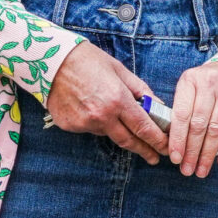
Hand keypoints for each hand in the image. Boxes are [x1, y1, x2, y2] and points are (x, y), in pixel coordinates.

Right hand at [45, 41, 167, 164]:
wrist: (52, 61)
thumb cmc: (88, 60)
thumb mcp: (119, 70)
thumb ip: (139, 89)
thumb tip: (156, 104)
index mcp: (118, 100)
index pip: (143, 127)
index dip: (156, 140)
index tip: (165, 148)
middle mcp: (102, 116)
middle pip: (128, 141)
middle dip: (144, 150)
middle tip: (154, 157)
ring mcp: (84, 124)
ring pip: (107, 133)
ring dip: (117, 130)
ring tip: (114, 114)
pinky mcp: (70, 127)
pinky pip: (90, 128)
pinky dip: (96, 122)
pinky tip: (91, 107)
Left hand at [167, 60, 217, 176]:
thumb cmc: (208, 84)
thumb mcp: (191, 88)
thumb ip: (182, 110)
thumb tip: (174, 145)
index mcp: (190, 80)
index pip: (181, 114)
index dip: (177, 139)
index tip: (175, 158)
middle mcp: (209, 82)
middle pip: (198, 124)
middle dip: (192, 151)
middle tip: (187, 170)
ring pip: (216, 128)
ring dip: (208, 153)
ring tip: (202, 170)